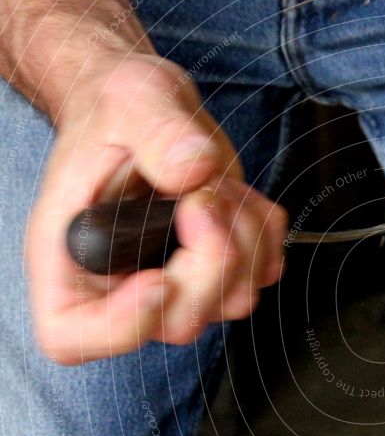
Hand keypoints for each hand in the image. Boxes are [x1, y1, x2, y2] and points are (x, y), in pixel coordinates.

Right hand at [27, 52, 286, 363]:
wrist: (144, 110)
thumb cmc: (116, 109)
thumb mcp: (128, 99)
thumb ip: (157, 131)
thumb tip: (193, 170)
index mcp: (69, 256)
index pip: (73, 337)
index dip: (123, 324)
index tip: (159, 278)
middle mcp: (121, 284)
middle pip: (179, 321)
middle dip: (210, 258)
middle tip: (202, 194)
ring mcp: (178, 284)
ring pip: (233, 300)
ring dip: (243, 236)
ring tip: (213, 182)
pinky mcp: (222, 270)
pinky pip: (264, 271)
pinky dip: (263, 229)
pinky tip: (234, 193)